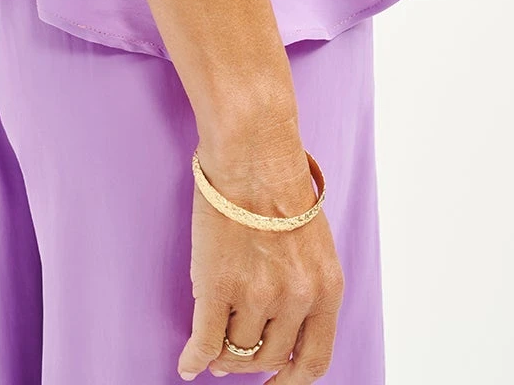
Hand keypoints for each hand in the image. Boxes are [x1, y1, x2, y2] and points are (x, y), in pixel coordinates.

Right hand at [176, 152, 343, 379]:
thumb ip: (304, 285)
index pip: (314, 359)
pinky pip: (205, 339)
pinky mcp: (219, 285)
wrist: (252, 152)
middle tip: (231, 359)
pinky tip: (187, 363)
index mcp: (325, 289)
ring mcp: (257, 295)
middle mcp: (296, 299)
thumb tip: (277, 326)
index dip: (291, 380)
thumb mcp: (314, 243)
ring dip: (222, 354)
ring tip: (211, 348)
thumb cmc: (279, 184)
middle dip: (248, 362)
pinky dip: (194, 357)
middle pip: (269, 356)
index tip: (276, 384)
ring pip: (236, 348)